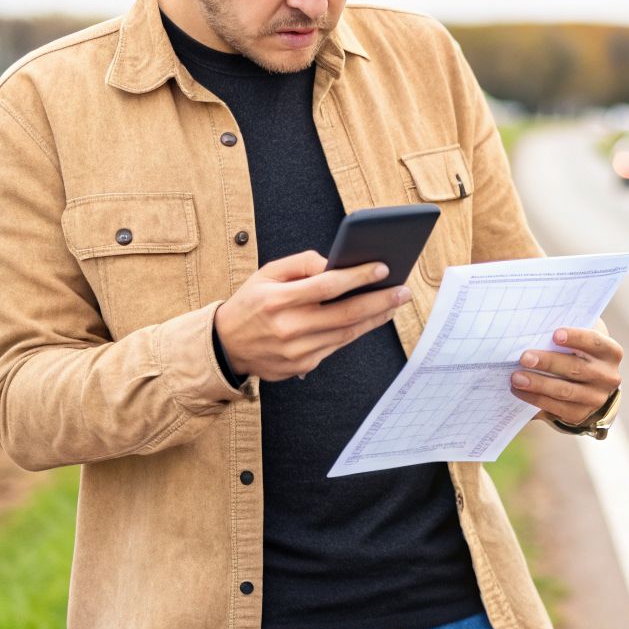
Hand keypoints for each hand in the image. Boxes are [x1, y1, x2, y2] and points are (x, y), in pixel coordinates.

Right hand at [214, 250, 412, 380]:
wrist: (225, 346)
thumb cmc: (251, 303)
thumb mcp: (266, 273)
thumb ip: (301, 264)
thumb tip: (335, 263)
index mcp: (276, 300)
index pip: (326, 286)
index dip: (357, 277)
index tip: (382, 268)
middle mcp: (287, 328)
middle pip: (345, 314)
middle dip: (379, 301)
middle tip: (403, 291)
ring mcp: (296, 351)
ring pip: (346, 333)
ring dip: (375, 318)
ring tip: (394, 303)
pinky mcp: (302, 366)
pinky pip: (337, 346)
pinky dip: (357, 331)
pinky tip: (372, 318)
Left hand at [510, 326, 623, 425]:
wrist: (588, 387)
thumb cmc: (578, 354)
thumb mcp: (580, 341)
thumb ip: (566, 333)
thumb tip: (540, 327)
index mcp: (611, 353)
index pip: (595, 342)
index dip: (576, 337)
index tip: (555, 334)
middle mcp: (608, 376)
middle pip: (576, 368)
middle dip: (548, 362)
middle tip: (525, 357)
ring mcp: (596, 398)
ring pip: (565, 391)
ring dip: (538, 383)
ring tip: (516, 378)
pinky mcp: (581, 414)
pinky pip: (557, 408)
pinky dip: (536, 399)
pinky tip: (520, 391)